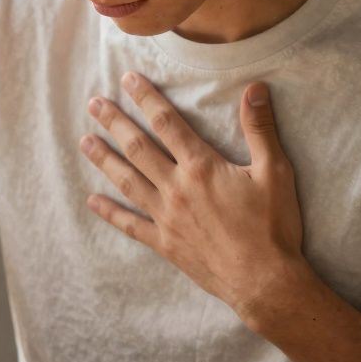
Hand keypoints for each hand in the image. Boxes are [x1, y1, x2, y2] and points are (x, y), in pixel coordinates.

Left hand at [79, 71, 306, 318]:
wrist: (264, 281)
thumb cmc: (273, 227)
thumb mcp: (276, 172)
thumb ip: (260, 129)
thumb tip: (255, 88)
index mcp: (202, 167)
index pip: (167, 123)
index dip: (146, 98)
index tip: (128, 80)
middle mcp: (177, 188)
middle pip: (138, 148)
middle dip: (115, 122)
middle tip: (94, 104)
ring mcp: (166, 217)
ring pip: (127, 181)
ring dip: (104, 159)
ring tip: (84, 141)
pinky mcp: (164, 243)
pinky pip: (130, 224)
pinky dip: (109, 212)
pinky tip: (92, 201)